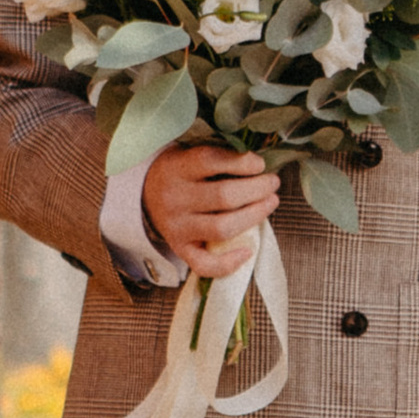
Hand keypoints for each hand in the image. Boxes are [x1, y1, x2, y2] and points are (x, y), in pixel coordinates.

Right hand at [141, 143, 279, 279]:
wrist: (145, 195)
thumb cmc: (180, 172)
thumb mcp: (188, 153)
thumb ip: (218, 156)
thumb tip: (259, 162)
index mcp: (177, 169)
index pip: (210, 161)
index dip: (241, 162)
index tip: (260, 163)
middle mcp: (175, 199)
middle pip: (224, 196)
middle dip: (257, 189)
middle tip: (273, 183)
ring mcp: (177, 228)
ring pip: (222, 228)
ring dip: (254, 216)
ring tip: (271, 202)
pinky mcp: (180, 249)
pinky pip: (205, 264)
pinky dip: (229, 263)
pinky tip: (249, 250)